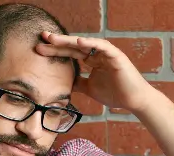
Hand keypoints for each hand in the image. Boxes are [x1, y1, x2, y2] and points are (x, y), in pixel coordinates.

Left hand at [35, 32, 156, 112]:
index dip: (56, 51)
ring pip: (85, 44)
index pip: (70, 53)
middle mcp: (98, 54)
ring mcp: (107, 53)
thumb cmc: (116, 94)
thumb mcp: (90, 89)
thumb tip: (65, 84)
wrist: (133, 101)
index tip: (39, 49)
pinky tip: (78, 42)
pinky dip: (90, 43)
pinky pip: (102, 46)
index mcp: (92, 60)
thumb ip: (78, 83)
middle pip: (74, 46)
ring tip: (54, 39)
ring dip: (69, 41)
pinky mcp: (116, 55)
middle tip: (41, 37)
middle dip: (58, 42)